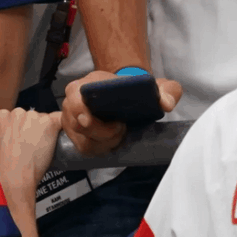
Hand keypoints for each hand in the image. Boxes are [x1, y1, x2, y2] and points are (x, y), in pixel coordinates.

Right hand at [0, 107, 63, 192]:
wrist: (11, 177)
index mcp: (0, 116)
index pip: (15, 118)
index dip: (19, 131)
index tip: (19, 142)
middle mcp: (16, 113)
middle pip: (29, 118)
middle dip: (30, 129)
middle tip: (29, 148)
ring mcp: (33, 117)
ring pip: (43, 120)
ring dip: (43, 131)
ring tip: (40, 150)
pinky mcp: (48, 124)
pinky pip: (59, 119)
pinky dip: (60, 127)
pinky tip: (58, 138)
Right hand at [61, 71, 181, 156]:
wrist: (119, 95)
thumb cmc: (130, 90)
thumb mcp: (153, 86)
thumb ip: (166, 90)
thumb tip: (165, 104)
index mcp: (83, 86)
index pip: (74, 99)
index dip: (79, 111)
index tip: (90, 120)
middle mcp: (71, 104)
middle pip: (79, 126)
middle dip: (103, 133)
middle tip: (121, 127)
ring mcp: (70, 122)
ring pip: (84, 142)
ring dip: (106, 142)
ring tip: (120, 133)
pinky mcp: (75, 136)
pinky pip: (86, 149)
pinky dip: (102, 148)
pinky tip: (113, 140)